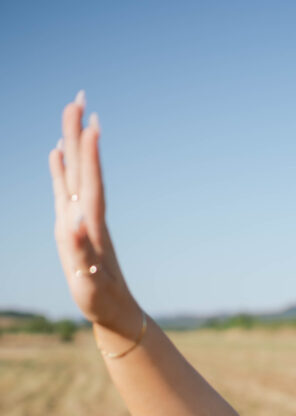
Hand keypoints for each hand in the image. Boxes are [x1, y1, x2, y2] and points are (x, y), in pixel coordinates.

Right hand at [49, 91, 141, 338]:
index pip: (91, 185)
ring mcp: (80, 218)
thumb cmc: (100, 299)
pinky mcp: (75, 225)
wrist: (113, 310)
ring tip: (73, 112)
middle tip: (79, 98)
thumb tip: (77, 225)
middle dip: (80, 135)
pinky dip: (61, 169)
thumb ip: (82, 252)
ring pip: (76, 174)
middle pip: (83, 169)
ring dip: (74, 144)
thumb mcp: (90, 280)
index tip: (92, 125)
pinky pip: (66, 190)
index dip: (90, 157)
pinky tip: (57, 151)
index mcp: (92, 227)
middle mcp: (87, 216)